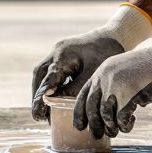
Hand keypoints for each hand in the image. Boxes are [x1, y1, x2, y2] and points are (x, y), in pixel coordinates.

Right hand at [30, 4, 151, 120]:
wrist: (114, 35)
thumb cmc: (107, 53)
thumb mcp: (93, 73)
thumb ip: (76, 88)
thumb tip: (59, 102)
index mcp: (63, 54)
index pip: (49, 78)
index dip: (43, 96)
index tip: (40, 112)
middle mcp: (56, 52)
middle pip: (39, 76)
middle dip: (37, 96)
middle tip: (38, 116)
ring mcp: (57, 52)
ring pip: (41, 74)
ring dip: (40, 92)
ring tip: (43, 112)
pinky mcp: (61, 56)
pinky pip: (49, 72)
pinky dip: (48, 86)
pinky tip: (52, 100)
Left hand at [73, 35, 151, 138]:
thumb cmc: (150, 68)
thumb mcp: (125, 71)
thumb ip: (114, 85)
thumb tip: (110, 110)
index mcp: (102, 71)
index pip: (83, 94)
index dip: (79, 112)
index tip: (79, 126)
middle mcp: (105, 78)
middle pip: (91, 107)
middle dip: (93, 125)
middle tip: (96, 135)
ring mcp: (116, 86)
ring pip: (105, 115)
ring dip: (110, 127)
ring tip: (115, 132)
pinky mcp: (129, 96)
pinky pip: (121, 118)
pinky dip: (124, 125)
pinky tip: (130, 123)